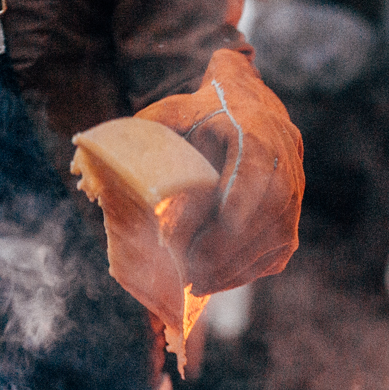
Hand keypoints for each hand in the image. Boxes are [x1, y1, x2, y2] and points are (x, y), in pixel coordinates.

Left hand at [135, 49, 303, 294]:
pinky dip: (248, 270)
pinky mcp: (292, 214)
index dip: (241, 197)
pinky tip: (217, 281)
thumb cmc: (198, 113)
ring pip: (277, 235)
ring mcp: (295, 187)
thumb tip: (92, 178)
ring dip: (236, 265)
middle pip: (270, 208)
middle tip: (190, 273)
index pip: (257, 164)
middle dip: (229, 246)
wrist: (245, 104)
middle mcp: (283, 157)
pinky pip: (278, 250)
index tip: (220, 224)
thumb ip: (140, 140)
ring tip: (197, 285)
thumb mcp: (169, 114)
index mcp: (253, 125)